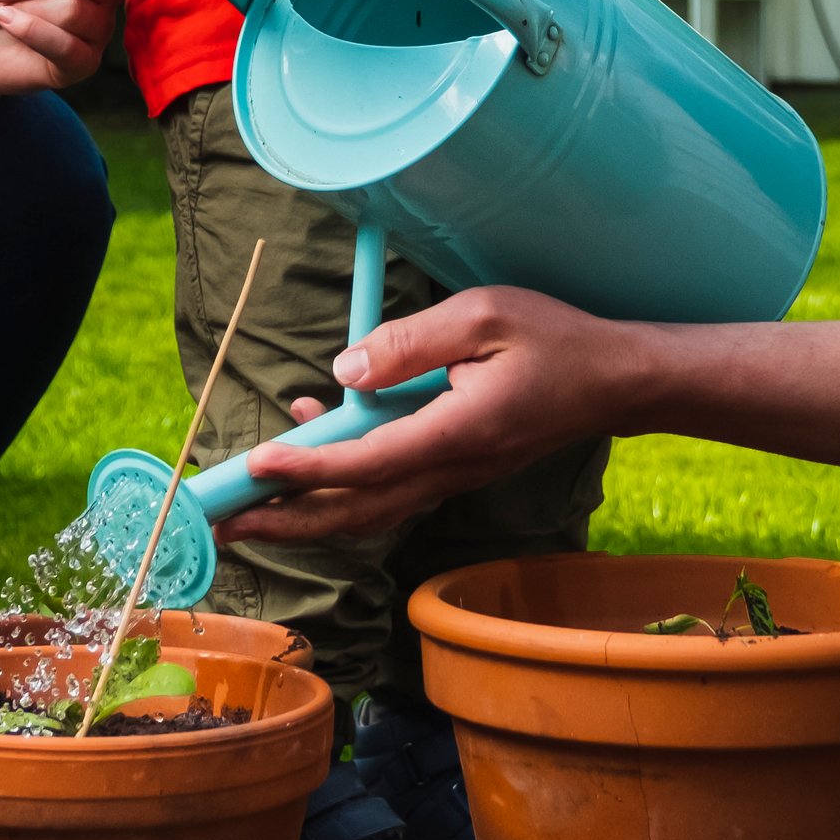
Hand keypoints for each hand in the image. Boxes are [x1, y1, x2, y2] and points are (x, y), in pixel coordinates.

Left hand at [220, 287, 634, 542]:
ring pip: (366, 509)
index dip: (307, 468)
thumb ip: (410, 343)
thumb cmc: (553, 340)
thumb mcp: (484, 315)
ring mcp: (451, 476)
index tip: (257, 465)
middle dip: (285, 520)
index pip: (367, 462)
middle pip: (354, 510)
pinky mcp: (452, 468)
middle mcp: (449, 469)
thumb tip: (345, 373)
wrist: (614, 382)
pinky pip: (386, 488)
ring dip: (303, 514)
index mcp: (456, 433)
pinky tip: (310, 439)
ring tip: (247, 509)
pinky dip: (338, 483)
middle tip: (225, 523)